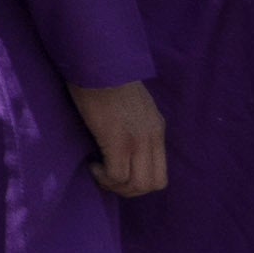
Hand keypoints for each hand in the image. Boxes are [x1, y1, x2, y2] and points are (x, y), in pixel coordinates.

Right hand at [72, 79, 172, 201]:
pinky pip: (117, 175)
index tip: (117, 171)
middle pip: (154, 184)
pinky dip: (104, 177)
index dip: (138, 180)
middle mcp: (153, 137)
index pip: (161, 172)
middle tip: (107, 177)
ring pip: (137, 185)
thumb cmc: (105, 77)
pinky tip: (92, 165)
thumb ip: (135, 122)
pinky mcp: (118, 141)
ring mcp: (138, 140)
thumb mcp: (131, 102)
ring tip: (99, 172)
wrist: (97, 62)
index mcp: (157, 127)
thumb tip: (121, 142)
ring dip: (115, 186)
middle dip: (128, 190)